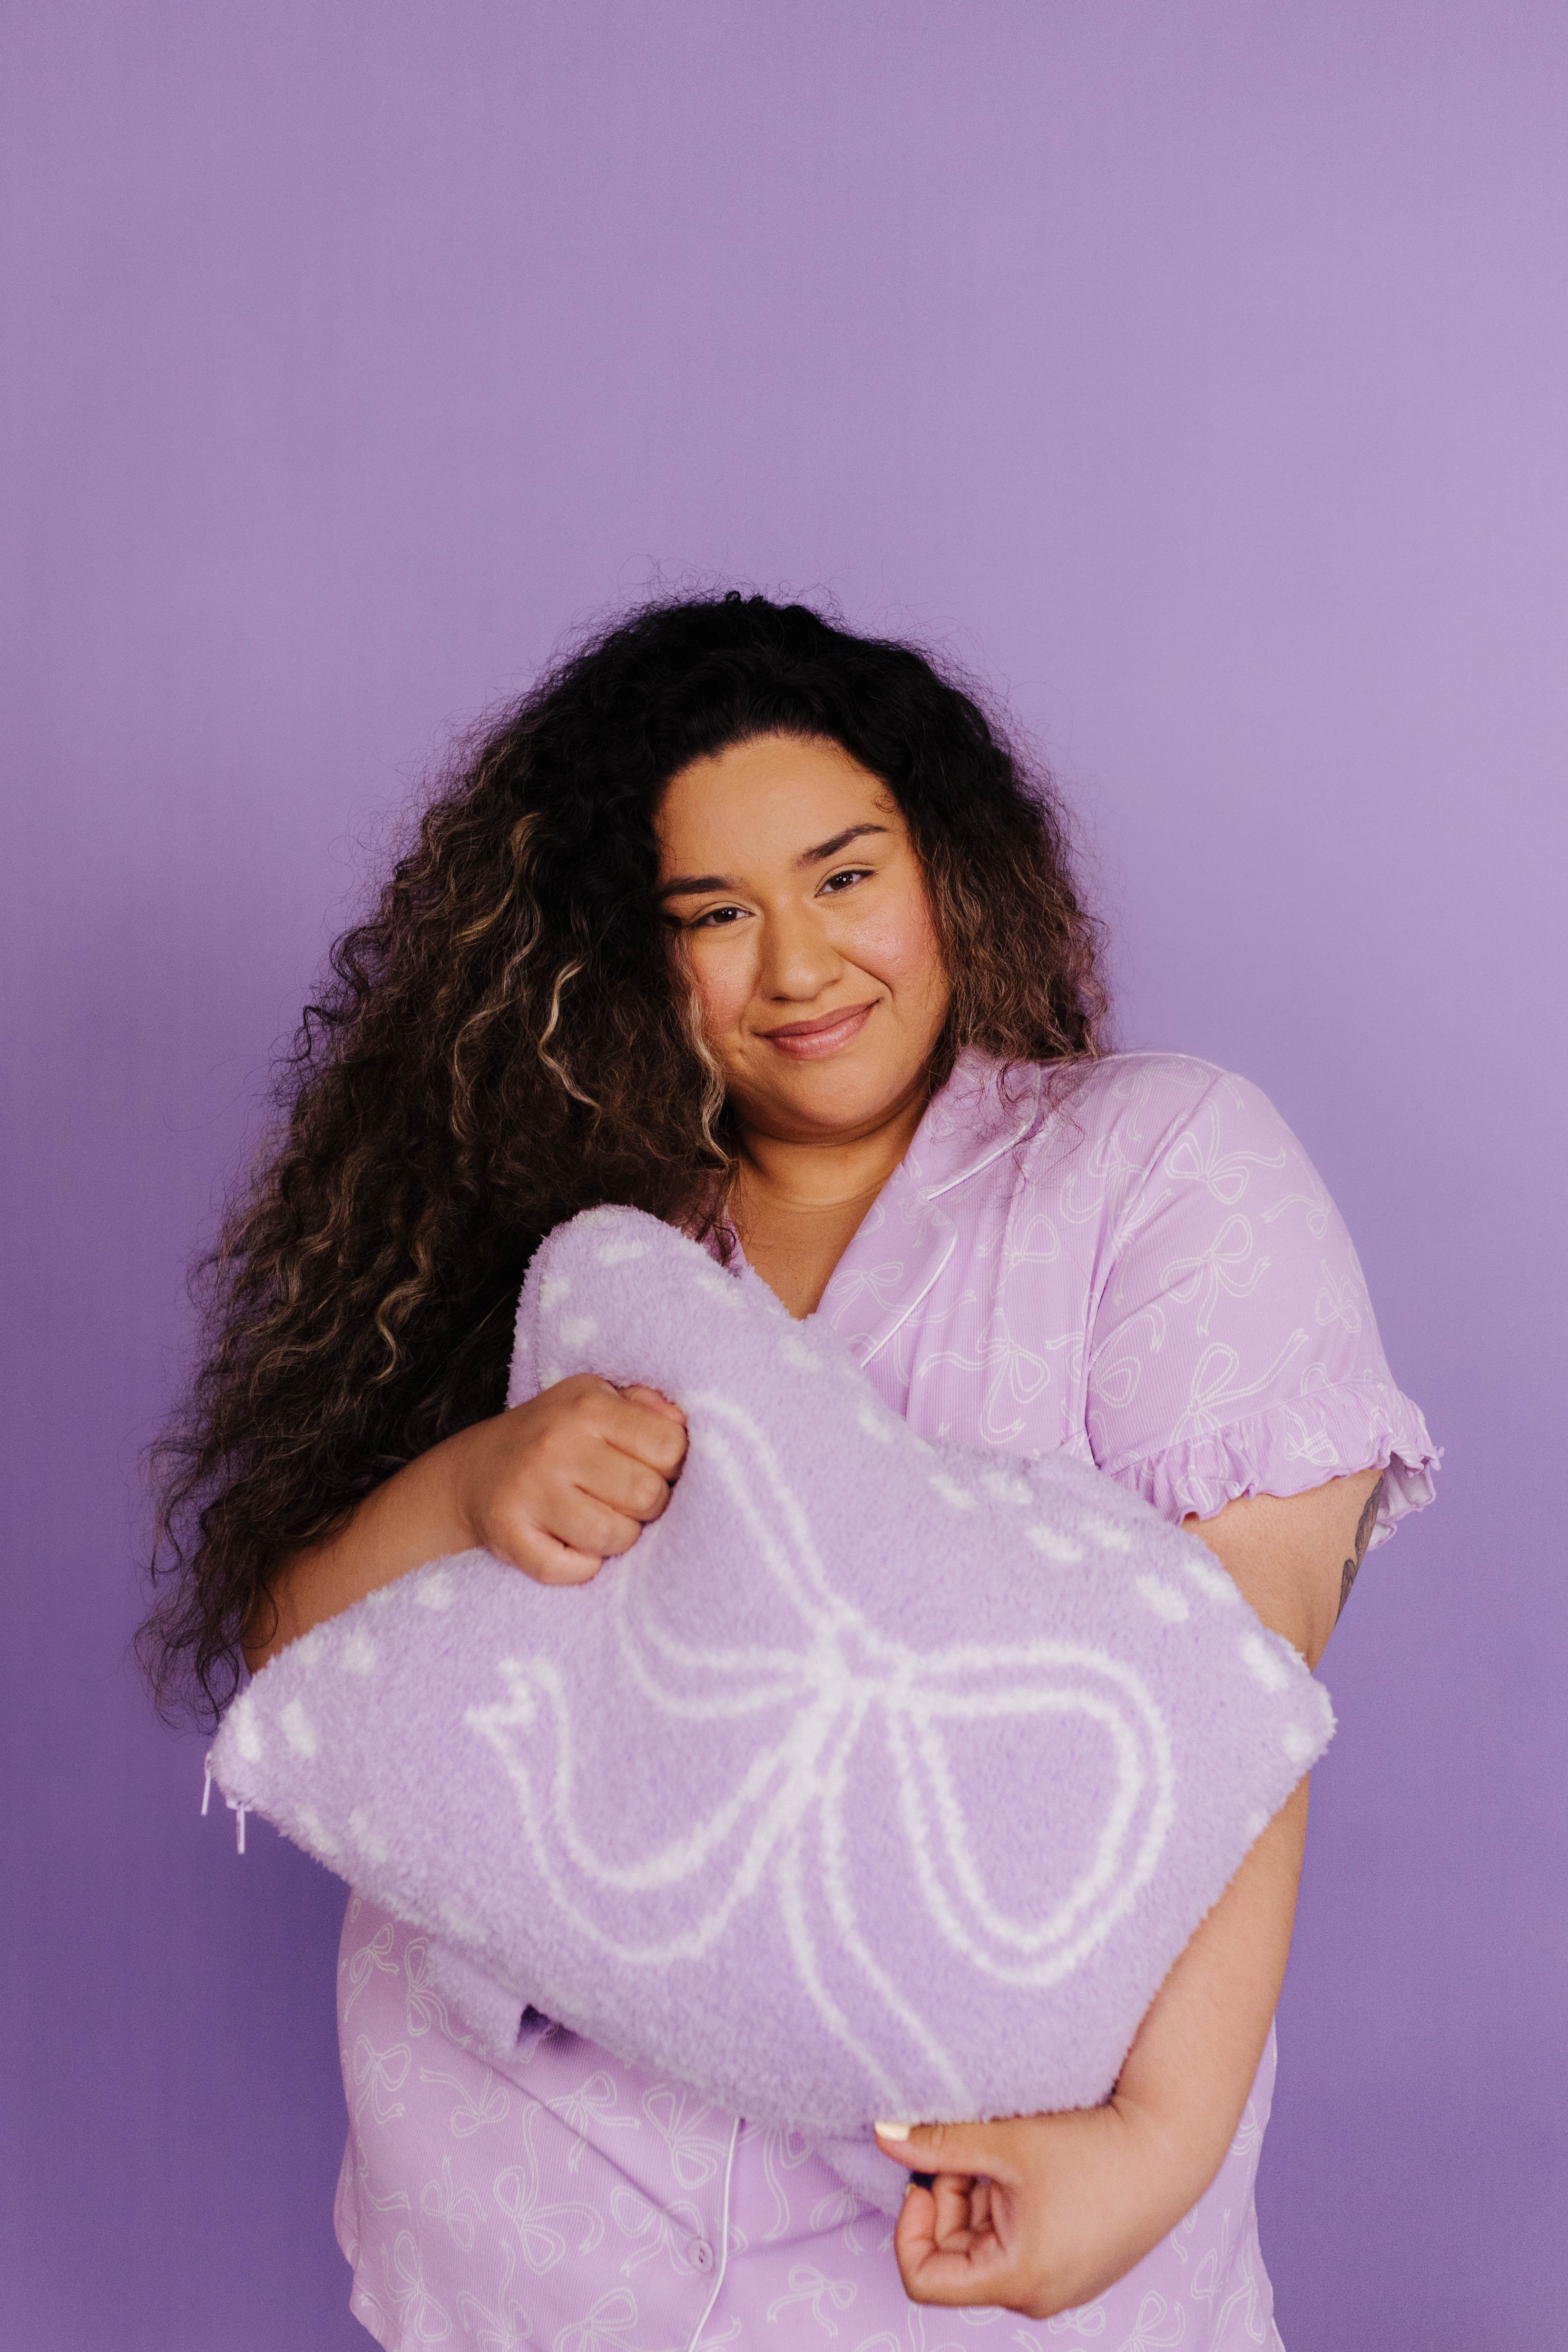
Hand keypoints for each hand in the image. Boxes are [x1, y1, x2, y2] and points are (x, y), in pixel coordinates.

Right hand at [454, 1376, 687, 1585]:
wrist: (475, 1470)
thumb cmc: (554, 1435)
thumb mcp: (596, 1399)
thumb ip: (646, 1407)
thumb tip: (682, 1426)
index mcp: (588, 1406)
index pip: (669, 1446)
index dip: (670, 1465)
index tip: (651, 1467)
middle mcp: (557, 1445)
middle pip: (647, 1495)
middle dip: (648, 1506)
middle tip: (625, 1499)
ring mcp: (530, 1491)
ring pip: (614, 1537)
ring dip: (618, 1538)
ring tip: (600, 1520)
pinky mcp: (509, 1535)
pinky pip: (571, 1570)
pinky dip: (581, 1567)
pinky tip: (571, 1545)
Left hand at [874, 2100, 1197, 2318]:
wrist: (1170, 2145)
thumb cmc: (1091, 2148)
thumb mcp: (1004, 2143)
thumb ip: (937, 2143)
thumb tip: (881, 2134)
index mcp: (1016, 2280)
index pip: (924, 2279)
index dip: (910, 2226)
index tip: (926, 2177)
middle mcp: (1036, 2295)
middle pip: (955, 2256)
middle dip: (950, 2199)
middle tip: (971, 2149)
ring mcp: (1059, 2283)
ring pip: (985, 2244)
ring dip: (980, 2195)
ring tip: (1006, 2150)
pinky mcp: (1075, 2263)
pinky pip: (1018, 2241)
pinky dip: (1008, 2202)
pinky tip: (1029, 2163)